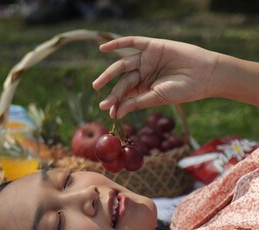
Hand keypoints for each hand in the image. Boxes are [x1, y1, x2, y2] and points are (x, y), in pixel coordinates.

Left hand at [92, 36, 218, 118]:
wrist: (204, 74)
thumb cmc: (183, 90)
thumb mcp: (156, 98)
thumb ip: (136, 103)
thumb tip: (116, 113)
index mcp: (145, 89)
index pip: (126, 95)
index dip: (117, 102)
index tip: (109, 112)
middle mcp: (144, 74)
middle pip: (123, 81)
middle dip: (112, 91)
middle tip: (101, 99)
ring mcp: (147, 60)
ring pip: (124, 65)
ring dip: (109, 74)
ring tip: (98, 84)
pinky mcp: (152, 46)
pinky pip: (133, 42)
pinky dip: (118, 44)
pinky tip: (104, 49)